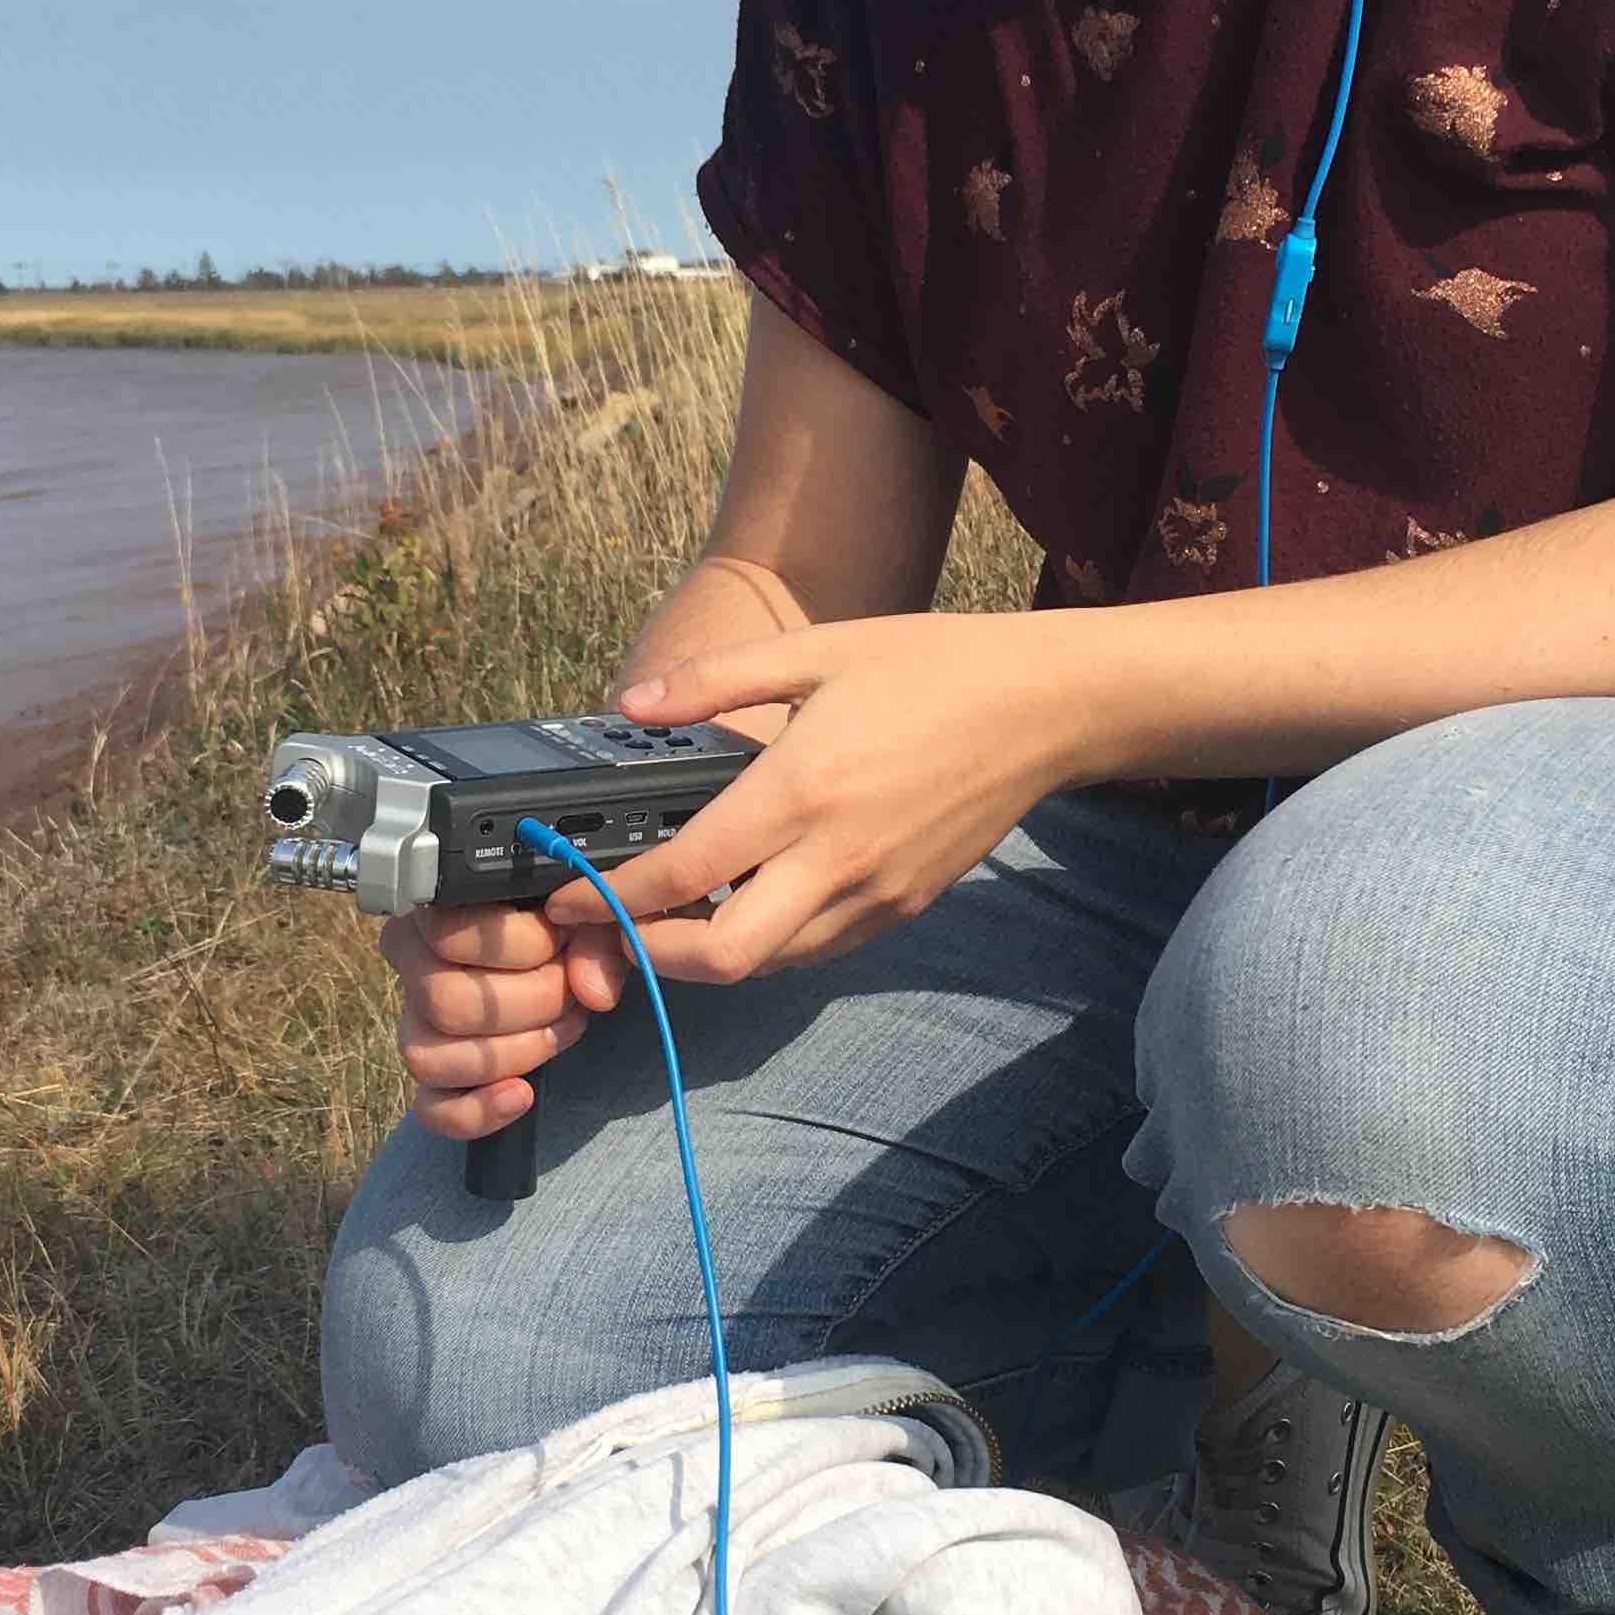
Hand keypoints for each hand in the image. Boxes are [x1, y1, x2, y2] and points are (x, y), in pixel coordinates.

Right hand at [380, 897, 629, 1144]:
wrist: (567, 963)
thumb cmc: (566, 928)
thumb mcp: (584, 914)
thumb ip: (596, 939)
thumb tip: (593, 993)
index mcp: (432, 917)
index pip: (450, 935)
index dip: (523, 945)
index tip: (562, 940)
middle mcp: (412, 971)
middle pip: (447, 1004)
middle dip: (530, 1005)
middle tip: (571, 992)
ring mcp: (415, 1027)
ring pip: (430, 1059)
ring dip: (512, 1054)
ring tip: (559, 1031)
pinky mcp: (432, 1079)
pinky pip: (431, 1110)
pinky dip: (478, 1112)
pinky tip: (521, 1095)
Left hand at [599, 612, 1090, 982]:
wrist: (1046, 707)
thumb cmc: (933, 668)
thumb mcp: (817, 651)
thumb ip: (714, 681)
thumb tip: (630, 705)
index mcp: (803, 789)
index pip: (684, 874)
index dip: (610, 898)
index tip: (567, 897)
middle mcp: (836, 857)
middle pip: (720, 957)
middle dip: (649, 954)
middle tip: (610, 927)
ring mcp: (875, 893)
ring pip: (768, 964)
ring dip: (707, 953)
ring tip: (667, 916)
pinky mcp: (903, 908)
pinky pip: (816, 950)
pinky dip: (768, 943)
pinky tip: (747, 902)